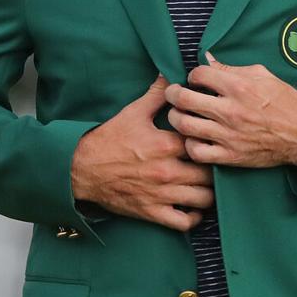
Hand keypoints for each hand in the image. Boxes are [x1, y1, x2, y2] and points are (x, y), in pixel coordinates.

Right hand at [70, 75, 213, 231]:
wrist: (81, 168)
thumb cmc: (108, 139)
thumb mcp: (134, 112)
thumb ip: (157, 94)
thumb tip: (172, 74)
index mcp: (166, 144)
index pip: (204, 143)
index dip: (211, 142)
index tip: (212, 140)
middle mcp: (168, 171)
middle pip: (210, 174)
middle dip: (215, 169)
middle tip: (214, 164)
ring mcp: (161, 195)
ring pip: (204, 199)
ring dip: (209, 193)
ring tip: (207, 185)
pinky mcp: (152, 213)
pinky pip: (184, 222)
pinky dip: (193, 216)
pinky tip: (193, 206)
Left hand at [165, 53, 296, 168]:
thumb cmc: (285, 102)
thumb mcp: (263, 76)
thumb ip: (231, 68)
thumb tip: (206, 59)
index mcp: (239, 87)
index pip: (199, 74)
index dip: (193, 74)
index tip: (195, 78)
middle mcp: (231, 110)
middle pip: (183, 98)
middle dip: (173, 93)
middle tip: (173, 93)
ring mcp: (229, 135)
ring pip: (184, 125)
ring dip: (176, 117)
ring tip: (179, 114)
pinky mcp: (230, 155)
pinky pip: (197, 151)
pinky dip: (189, 144)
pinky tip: (193, 137)